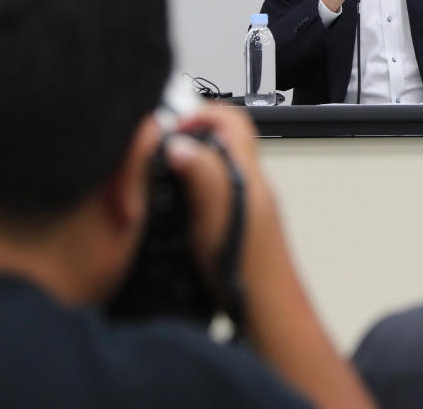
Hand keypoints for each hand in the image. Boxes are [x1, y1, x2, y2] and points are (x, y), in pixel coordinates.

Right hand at [163, 105, 268, 279]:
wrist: (264, 307)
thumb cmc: (248, 268)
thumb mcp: (217, 214)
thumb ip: (202, 174)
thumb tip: (179, 143)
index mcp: (246, 173)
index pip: (232, 118)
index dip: (199, 114)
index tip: (169, 129)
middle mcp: (248, 183)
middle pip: (220, 140)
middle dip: (187, 138)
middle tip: (157, 149)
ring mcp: (243, 203)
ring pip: (213, 166)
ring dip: (186, 166)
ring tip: (159, 177)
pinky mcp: (234, 222)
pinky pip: (210, 192)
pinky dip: (189, 191)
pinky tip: (172, 208)